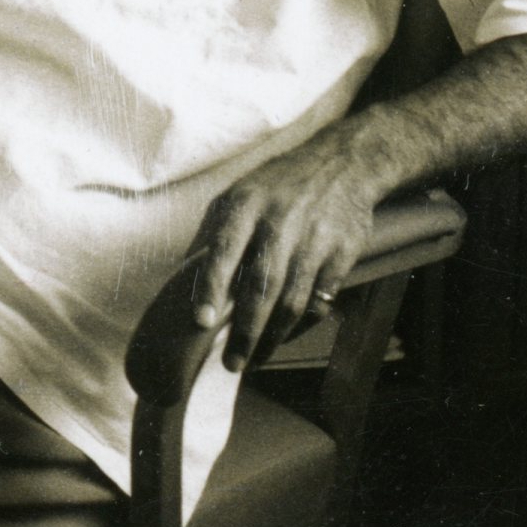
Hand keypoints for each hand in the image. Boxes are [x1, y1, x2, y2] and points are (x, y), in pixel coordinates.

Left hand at [189, 124, 381, 371]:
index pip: (224, 250)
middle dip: (245, 333)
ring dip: (272, 338)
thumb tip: (183, 281)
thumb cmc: (278, 185)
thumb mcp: (239, 193)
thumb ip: (213, 235)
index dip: (211, 288)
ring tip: (256, 358)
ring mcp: (314, 239)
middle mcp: (280, 222)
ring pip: (291, 303)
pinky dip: (300, 326)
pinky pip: (318, 302)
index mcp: (246, 204)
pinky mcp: (342, 254)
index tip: (201, 322)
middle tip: (232, 363)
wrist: (344, 162)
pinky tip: (284, 335)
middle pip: (261, 288)